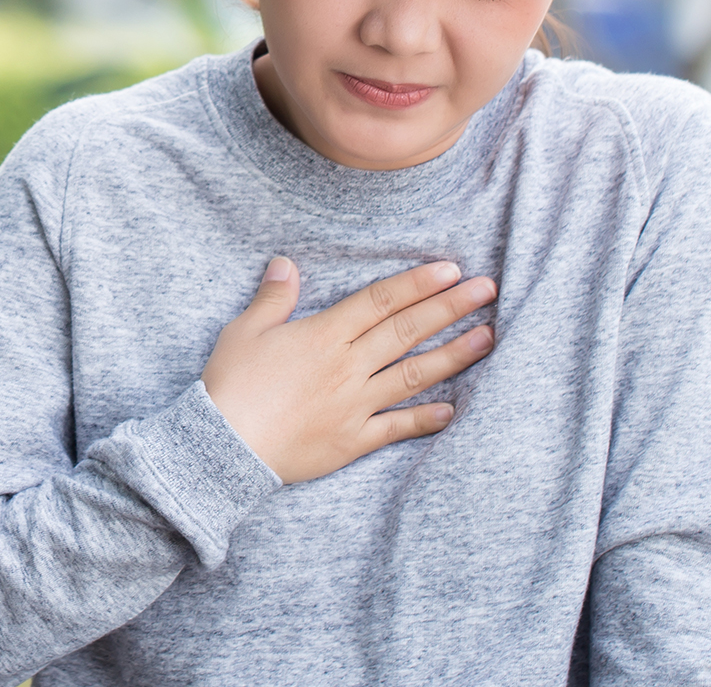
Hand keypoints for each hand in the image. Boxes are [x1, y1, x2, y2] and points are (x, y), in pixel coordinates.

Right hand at [201, 257, 495, 483]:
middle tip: (487, 290)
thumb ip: (273, 298)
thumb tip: (286, 263)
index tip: (450, 269)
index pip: (381, 301)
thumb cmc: (229, 386)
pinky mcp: (352, 440)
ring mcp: (354, 404)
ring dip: (453, 355)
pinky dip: (424, 419)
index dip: (417, 283)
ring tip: (487, 338)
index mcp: (323, 335)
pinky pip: (396, 428)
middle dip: (450, 307)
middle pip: (407, 330)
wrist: (223, 447)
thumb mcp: (244, 332)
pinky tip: (450, 410)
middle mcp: (347, 366)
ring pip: (413, 375)